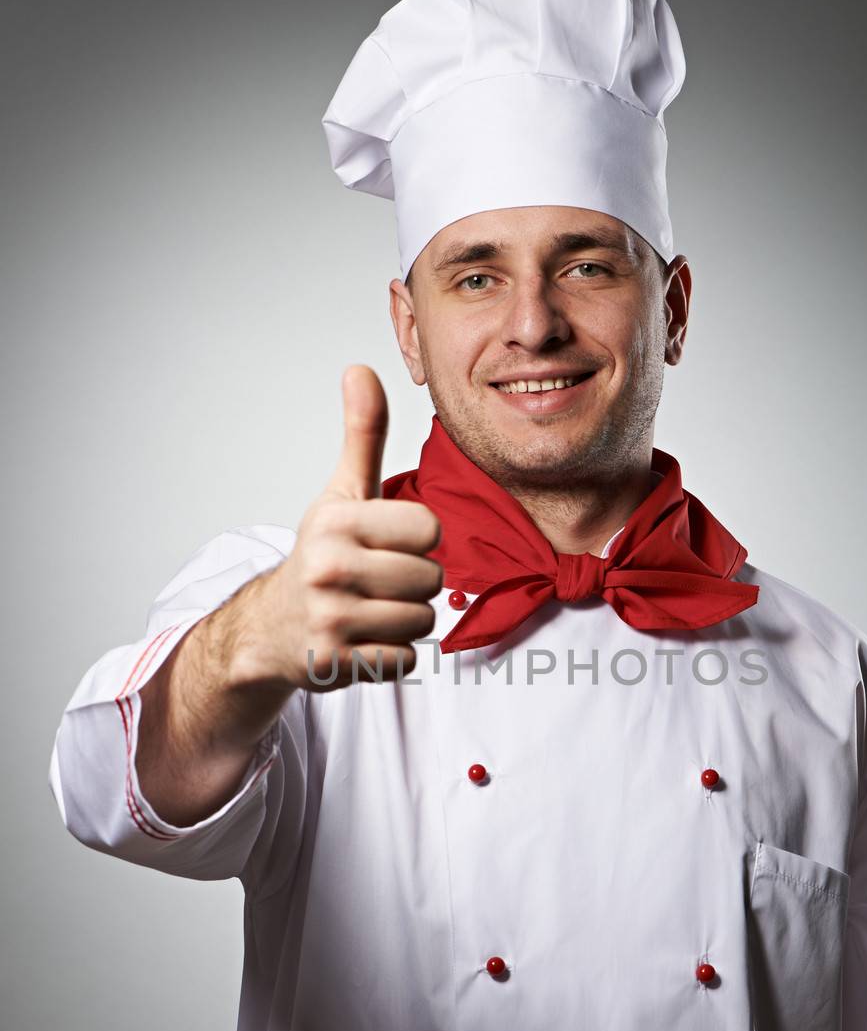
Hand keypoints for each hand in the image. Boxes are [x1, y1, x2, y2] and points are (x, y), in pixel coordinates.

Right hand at [248, 366, 442, 689]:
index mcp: (337, 522)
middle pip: (431, 580)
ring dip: (406, 621)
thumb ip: (362, 435)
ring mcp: (330, 618)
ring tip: (371, 610)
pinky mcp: (336, 662)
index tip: (388, 543)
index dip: (419, 540)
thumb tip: (362, 369)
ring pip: (422, 622)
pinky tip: (364, 639)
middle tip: (378, 583)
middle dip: (414, 585)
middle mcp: (329, 569)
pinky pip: (407, 661)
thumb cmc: (321, 554)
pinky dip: (393, 655)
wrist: (271, 627)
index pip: (430, 530)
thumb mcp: (340, 493)